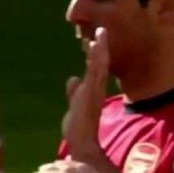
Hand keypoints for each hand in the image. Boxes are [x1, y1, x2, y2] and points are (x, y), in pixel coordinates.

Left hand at [62, 28, 108, 160]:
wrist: (82, 142)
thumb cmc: (78, 128)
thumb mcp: (74, 106)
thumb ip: (74, 92)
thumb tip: (72, 78)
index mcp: (94, 91)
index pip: (96, 69)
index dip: (96, 55)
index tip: (95, 40)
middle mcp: (97, 88)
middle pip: (101, 63)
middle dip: (101, 47)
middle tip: (101, 30)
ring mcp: (96, 89)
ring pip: (100, 64)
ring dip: (100, 48)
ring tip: (100, 33)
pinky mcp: (93, 90)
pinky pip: (96, 70)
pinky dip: (97, 57)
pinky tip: (95, 46)